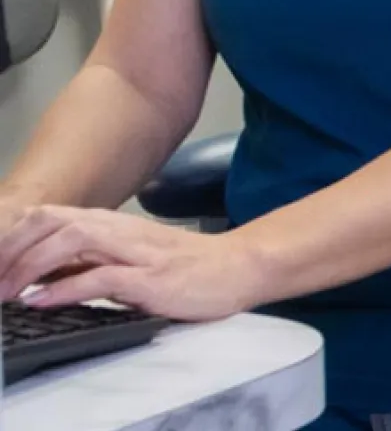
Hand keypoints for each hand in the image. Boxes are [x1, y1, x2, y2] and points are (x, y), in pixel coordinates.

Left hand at [0, 206, 266, 321]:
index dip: (12, 236)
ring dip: (30, 266)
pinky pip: (100, 277)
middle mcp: (121, 230)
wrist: (241, 266)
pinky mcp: (152, 278)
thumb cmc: (188, 267)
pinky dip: (64, 288)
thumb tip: (41, 276)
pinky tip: (43, 301)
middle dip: (11, 248)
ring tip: (6, 291)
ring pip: (71, 240)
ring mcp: (137, 251)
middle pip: (52, 221)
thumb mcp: (132, 258)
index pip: (50, 215)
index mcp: (114, 224)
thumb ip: (91, 261)